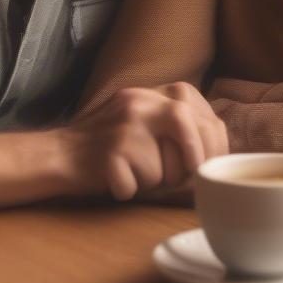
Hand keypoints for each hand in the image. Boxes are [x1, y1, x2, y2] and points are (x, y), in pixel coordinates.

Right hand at [59, 83, 227, 201]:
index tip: (204, 166)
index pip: (207, 117)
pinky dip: (129, 190)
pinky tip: (116, 180)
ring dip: (157, 181)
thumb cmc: (113, 145)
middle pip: (192, 132)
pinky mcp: (111, 152)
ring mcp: (126, 124)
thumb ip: (182, 126)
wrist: (60, 153)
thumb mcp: (148, 120)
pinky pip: (139, 185)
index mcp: (157, 92)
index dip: (213, 148)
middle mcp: (143, 100)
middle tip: (176, 179)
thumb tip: (222, 151)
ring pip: (169, 168)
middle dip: (191, 165)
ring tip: (136, 173)